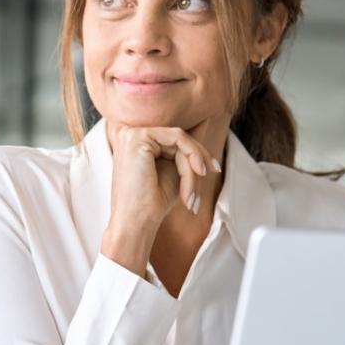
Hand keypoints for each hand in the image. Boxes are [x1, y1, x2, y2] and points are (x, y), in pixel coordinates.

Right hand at [100, 122, 220, 276]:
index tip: (215, 168)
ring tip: (193, 192)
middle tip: (211, 176)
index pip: (173, 136)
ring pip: (180, 138)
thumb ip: (185, 146)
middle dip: (199, 157)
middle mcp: (129, 133)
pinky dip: (192, 156)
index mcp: (135, 141)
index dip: (197, 150)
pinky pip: (178, 138)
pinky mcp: (137, 137)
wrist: (137, 224)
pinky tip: (196, 174)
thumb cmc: (153, 202)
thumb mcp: (176, 170)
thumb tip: (204, 120)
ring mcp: (131, 133)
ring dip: (193, 165)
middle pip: (178, 136)